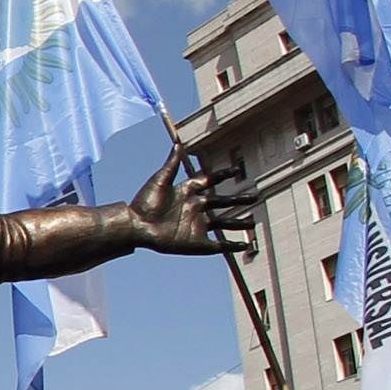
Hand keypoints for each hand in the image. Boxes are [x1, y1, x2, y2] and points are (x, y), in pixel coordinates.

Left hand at [129, 160, 256, 258]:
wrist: (136, 226)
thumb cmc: (144, 203)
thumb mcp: (160, 180)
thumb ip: (171, 163)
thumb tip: (177, 144)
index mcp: (186, 192)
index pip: (209, 182)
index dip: (222, 176)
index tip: (237, 170)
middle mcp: (193, 209)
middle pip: (221, 203)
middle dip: (237, 200)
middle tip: (254, 197)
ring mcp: (196, 226)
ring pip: (223, 223)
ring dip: (238, 223)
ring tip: (254, 222)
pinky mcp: (195, 243)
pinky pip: (218, 245)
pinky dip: (232, 246)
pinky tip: (245, 245)